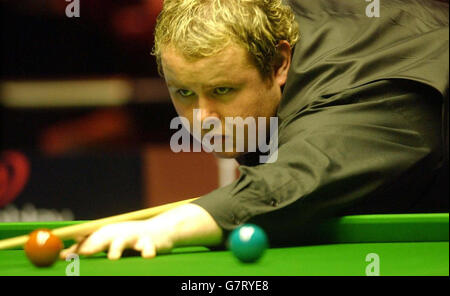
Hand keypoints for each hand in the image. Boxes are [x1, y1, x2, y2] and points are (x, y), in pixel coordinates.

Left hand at [60, 220, 174, 259]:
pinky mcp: (151, 243)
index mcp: (108, 232)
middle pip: (104, 237)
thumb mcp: (108, 241)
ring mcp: (136, 237)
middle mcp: (120, 233)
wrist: (161, 231)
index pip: (90, 239)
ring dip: (118, 248)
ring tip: (113, 256)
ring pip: (125, 241)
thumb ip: (87, 246)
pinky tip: (146, 256)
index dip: (78, 247)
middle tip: (84, 252)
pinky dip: (147, 252)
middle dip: (95, 244)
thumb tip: (62, 255)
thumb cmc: (130, 239)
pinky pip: (149, 248)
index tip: (65, 255)